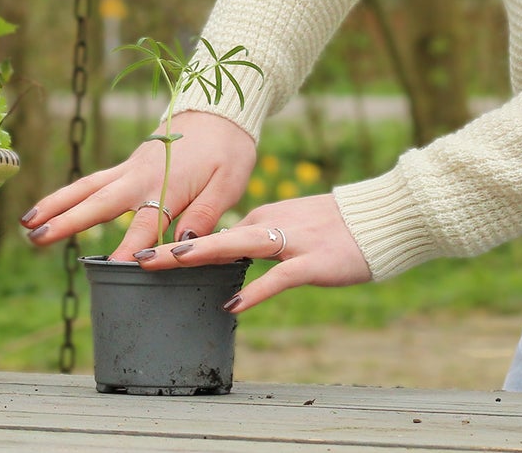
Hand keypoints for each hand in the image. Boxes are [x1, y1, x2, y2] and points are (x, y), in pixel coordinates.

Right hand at [19, 111, 256, 258]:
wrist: (220, 110)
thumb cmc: (229, 150)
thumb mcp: (230, 182)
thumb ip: (207, 213)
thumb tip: (184, 244)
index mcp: (171, 183)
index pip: (148, 222)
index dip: (132, 247)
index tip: (113, 269)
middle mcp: (143, 175)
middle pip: (102, 201)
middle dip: (70, 221)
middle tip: (38, 239)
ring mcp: (131, 168)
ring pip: (88, 187)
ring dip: (57, 204)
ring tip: (26, 225)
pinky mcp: (128, 165)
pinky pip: (92, 181)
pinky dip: (68, 194)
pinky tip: (47, 208)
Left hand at [134, 192, 371, 313]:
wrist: (381, 217)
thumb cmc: (340, 227)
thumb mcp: (296, 226)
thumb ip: (266, 238)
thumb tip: (239, 255)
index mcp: (268, 215)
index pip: (220, 231)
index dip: (186, 247)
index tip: (154, 257)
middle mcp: (273, 222)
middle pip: (218, 235)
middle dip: (177, 248)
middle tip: (140, 259)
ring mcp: (293, 241)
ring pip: (239, 245)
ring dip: (203, 253)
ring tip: (170, 263)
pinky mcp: (312, 261)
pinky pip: (279, 277)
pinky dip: (255, 291)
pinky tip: (233, 306)